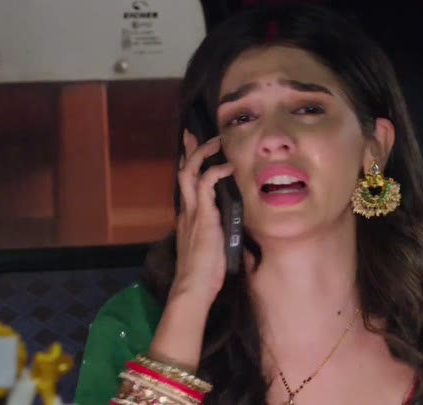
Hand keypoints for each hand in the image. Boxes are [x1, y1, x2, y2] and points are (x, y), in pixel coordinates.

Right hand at [172, 130, 233, 304]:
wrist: (193, 287)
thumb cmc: (204, 274)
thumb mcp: (214, 249)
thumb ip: (221, 237)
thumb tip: (239, 237)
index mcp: (189, 218)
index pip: (187, 185)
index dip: (189, 166)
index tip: (193, 151)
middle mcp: (188, 211)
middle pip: (184, 172)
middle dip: (190, 151)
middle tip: (193, 134)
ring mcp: (194, 212)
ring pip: (191, 172)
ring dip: (203, 154)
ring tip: (215, 142)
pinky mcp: (203, 216)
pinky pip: (206, 186)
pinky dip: (216, 172)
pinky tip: (228, 167)